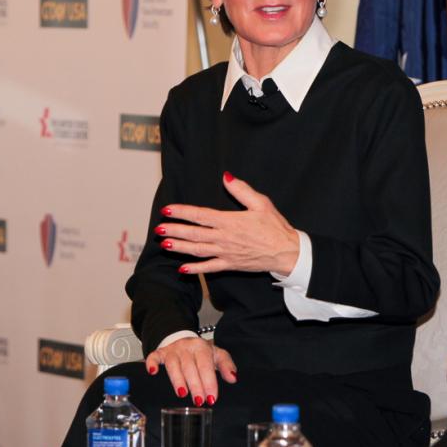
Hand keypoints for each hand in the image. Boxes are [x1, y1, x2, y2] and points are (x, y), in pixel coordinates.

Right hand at [145, 336, 236, 405]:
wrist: (184, 339)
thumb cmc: (202, 352)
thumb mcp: (217, 355)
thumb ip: (226, 365)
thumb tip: (233, 378)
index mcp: (202, 348)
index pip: (206, 366)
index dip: (209, 382)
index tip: (212, 397)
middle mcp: (186, 348)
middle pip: (190, 367)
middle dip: (195, 385)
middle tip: (199, 401)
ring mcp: (172, 350)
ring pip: (173, 365)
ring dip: (177, 379)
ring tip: (182, 393)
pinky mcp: (160, 353)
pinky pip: (153, 356)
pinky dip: (151, 363)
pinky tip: (153, 372)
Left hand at [157, 172, 298, 274]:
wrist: (287, 252)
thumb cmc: (276, 227)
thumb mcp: (262, 203)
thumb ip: (242, 190)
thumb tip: (226, 177)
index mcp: (230, 221)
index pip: (200, 215)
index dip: (182, 212)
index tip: (168, 210)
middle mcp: (224, 238)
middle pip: (194, 233)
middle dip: (174, 230)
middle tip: (158, 228)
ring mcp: (226, 253)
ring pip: (197, 250)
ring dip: (179, 247)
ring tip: (164, 243)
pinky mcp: (231, 264)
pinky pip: (209, 268)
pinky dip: (195, 269)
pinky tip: (182, 269)